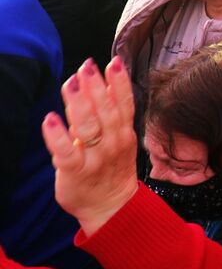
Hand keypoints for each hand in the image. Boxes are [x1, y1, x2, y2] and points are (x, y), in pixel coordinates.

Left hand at [40, 57, 138, 234]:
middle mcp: (113, 143)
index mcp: (124, 133)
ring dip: (79, 104)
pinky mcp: (75, 172)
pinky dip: (58, 136)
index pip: (124, 103)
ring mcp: (95, 158)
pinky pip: (66, 153)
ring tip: (71, 83)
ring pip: (88, 127)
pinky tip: (50, 119)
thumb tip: (104, 83)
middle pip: (106, 111)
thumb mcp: (119, 140)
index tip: (113, 62)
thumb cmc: (111, 169)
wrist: (110, 207)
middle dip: (97, 87)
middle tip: (86, 67)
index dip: (120, 82)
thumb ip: (111, 115)